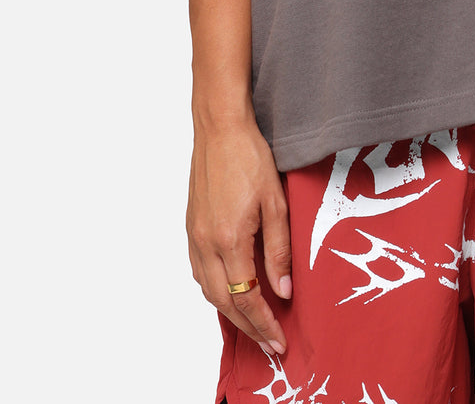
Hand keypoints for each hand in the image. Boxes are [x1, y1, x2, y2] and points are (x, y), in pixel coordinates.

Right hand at [186, 118, 292, 355]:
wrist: (220, 129)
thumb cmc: (250, 158)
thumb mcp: (276, 204)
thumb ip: (279, 252)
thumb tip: (283, 292)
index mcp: (228, 240)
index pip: (246, 297)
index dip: (264, 324)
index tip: (280, 342)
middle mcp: (205, 244)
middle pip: (224, 302)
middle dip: (248, 328)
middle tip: (269, 344)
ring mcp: (194, 236)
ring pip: (208, 290)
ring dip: (230, 312)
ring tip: (254, 325)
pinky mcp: (191, 227)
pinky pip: (199, 272)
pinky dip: (215, 290)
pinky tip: (230, 292)